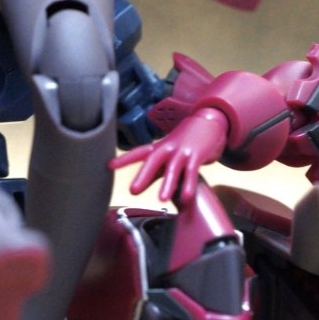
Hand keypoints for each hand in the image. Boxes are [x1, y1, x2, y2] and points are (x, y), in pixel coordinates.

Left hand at [111, 108, 228, 204]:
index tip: (109, 166)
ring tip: (162, 199)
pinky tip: (186, 196)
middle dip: (143, 175)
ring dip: (167, 183)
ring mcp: (182, 151)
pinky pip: (192, 171)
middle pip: (153, 160)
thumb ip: (154, 171)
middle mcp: (167, 148)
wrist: (209, 121)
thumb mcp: (167, 153)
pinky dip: (189, 183)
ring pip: (173, 168)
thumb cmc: (184, 140)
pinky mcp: (196, 156)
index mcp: (158, 147)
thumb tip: (137, 188)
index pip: (138, 153)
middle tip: (133, 190)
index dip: (124, 159)